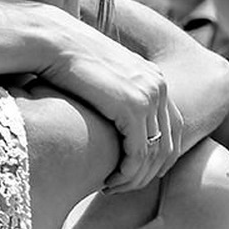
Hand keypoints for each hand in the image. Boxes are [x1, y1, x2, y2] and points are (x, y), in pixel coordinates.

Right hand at [41, 14, 182, 191]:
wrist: (54, 41)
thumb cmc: (66, 63)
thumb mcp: (101, 80)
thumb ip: (114, 97)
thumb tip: (107, 119)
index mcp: (154, 79)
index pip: (173, 129)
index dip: (159, 158)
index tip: (136, 174)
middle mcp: (158, 86)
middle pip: (169, 145)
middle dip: (148, 174)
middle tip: (123, 187)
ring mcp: (148, 96)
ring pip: (155, 155)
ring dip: (135, 179)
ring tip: (112, 187)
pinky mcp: (132, 107)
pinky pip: (138, 154)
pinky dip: (127, 174)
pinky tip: (108, 181)